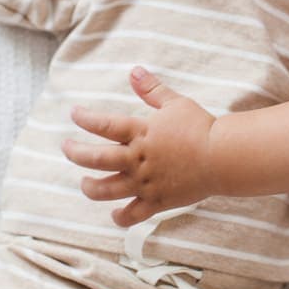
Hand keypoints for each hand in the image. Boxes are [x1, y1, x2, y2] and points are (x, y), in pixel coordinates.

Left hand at [61, 67, 217, 226]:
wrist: (223, 157)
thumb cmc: (201, 126)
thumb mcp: (176, 103)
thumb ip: (152, 89)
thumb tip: (134, 71)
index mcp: (141, 133)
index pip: (103, 124)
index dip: (85, 118)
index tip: (74, 114)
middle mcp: (137, 159)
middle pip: (96, 158)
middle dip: (75, 153)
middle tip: (66, 148)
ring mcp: (145, 182)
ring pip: (106, 189)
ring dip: (90, 188)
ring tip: (84, 184)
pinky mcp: (157, 201)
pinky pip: (133, 214)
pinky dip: (120, 217)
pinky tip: (114, 213)